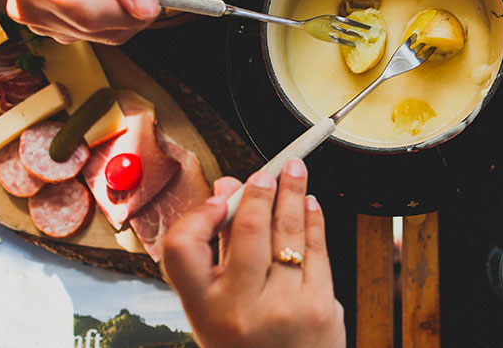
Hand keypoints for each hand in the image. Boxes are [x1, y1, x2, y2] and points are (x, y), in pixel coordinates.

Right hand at [5, 0, 172, 44]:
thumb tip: (147, 10)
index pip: (94, 17)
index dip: (135, 5)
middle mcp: (35, 13)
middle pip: (107, 29)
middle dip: (143, 2)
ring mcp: (46, 25)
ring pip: (113, 32)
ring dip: (137, 4)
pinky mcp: (61, 28)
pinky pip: (107, 29)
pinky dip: (125, 8)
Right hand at [161, 160, 345, 347]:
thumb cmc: (248, 343)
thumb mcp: (217, 309)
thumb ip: (220, 249)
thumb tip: (228, 189)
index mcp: (203, 310)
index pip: (182, 248)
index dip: (198, 214)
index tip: (219, 197)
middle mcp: (240, 309)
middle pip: (248, 229)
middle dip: (260, 191)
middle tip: (268, 171)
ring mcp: (283, 308)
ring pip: (289, 232)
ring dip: (293, 193)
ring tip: (295, 172)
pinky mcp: (320, 306)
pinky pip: (317, 249)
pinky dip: (314, 219)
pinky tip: (310, 203)